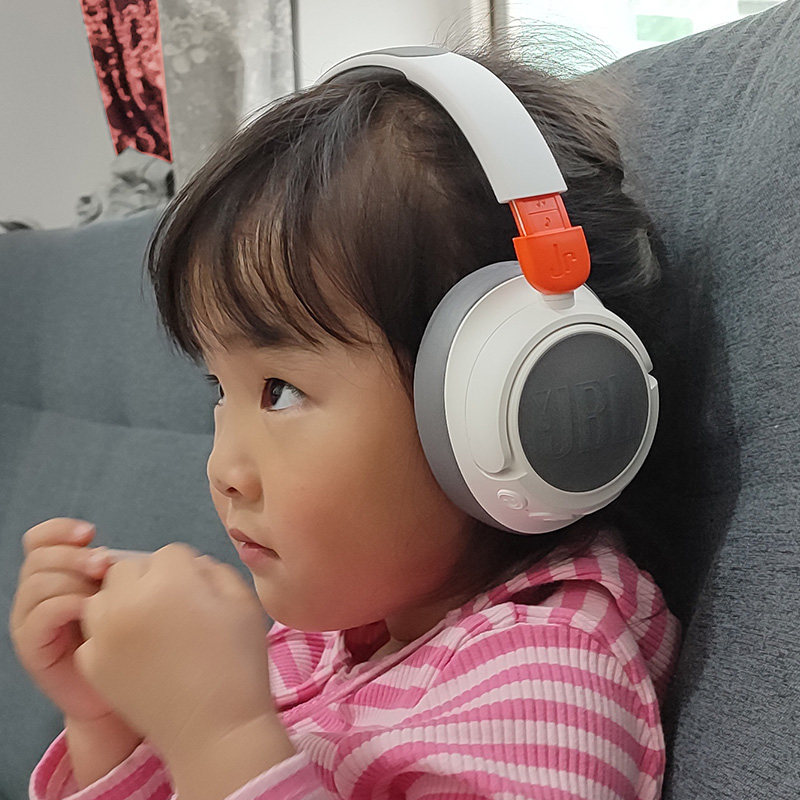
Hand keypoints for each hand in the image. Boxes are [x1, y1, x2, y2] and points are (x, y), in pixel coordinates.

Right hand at [8, 517, 143, 738]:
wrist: (118, 691)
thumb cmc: (128, 637)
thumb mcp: (125, 594)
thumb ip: (119, 570)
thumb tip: (133, 554)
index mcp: (56, 573)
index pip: (40, 539)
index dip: (60, 530)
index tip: (91, 532)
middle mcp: (37, 594)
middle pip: (38, 557)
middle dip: (73, 555)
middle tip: (103, 564)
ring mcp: (31, 620)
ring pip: (37, 583)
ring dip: (71, 579)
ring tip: (101, 590)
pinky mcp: (33, 647)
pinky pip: (38, 616)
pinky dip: (65, 606)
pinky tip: (90, 609)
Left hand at [74, 543, 274, 761]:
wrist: (215, 729)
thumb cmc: (238, 662)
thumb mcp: (244, 601)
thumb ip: (215, 570)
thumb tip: (192, 565)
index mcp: (171, 580)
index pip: (170, 553)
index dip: (187, 571)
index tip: (200, 595)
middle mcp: (129, 600)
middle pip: (128, 568)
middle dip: (148, 580)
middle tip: (172, 609)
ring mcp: (104, 634)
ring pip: (102, 596)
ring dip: (121, 602)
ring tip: (148, 628)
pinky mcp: (92, 665)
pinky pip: (92, 632)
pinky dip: (108, 636)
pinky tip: (135, 654)